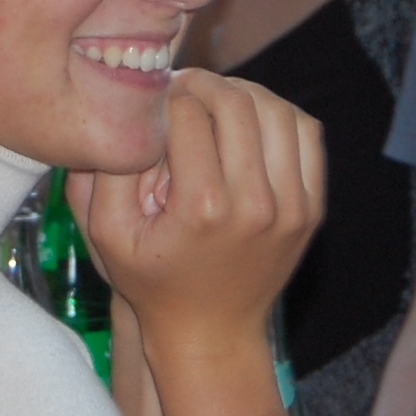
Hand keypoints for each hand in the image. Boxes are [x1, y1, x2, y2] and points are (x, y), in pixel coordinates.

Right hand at [68, 70, 321, 361]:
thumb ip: (103, 169)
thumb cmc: (151, 280)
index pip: (187, 113)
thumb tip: (125, 111)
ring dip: (241, 92)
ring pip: (275, 109)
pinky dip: (278, 114)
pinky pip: (306, 133)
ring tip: (213, 100)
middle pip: (235, 102)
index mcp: (202, 208)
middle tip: (180, 88)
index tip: (152, 102)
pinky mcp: (312, 207)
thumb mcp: (106, 234)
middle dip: (202, 83)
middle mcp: (255, 205)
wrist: (211, 332)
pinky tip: (250, 121)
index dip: (164, 96)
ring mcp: (291, 206)